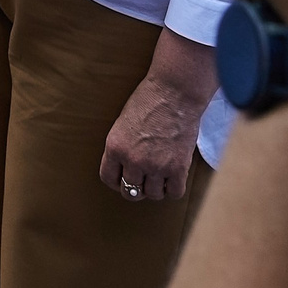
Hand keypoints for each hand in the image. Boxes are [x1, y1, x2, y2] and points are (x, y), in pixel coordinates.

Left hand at [99, 74, 210, 201]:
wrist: (174, 92)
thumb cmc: (148, 101)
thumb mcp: (122, 123)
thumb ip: (122, 147)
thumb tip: (125, 168)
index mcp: (115, 147)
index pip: (109, 179)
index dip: (116, 181)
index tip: (123, 179)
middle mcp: (133, 160)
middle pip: (130, 191)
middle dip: (136, 187)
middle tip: (143, 181)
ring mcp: (156, 166)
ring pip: (153, 194)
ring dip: (156, 188)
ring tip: (160, 177)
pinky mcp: (178, 167)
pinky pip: (175, 193)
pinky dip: (174, 189)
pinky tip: (173, 179)